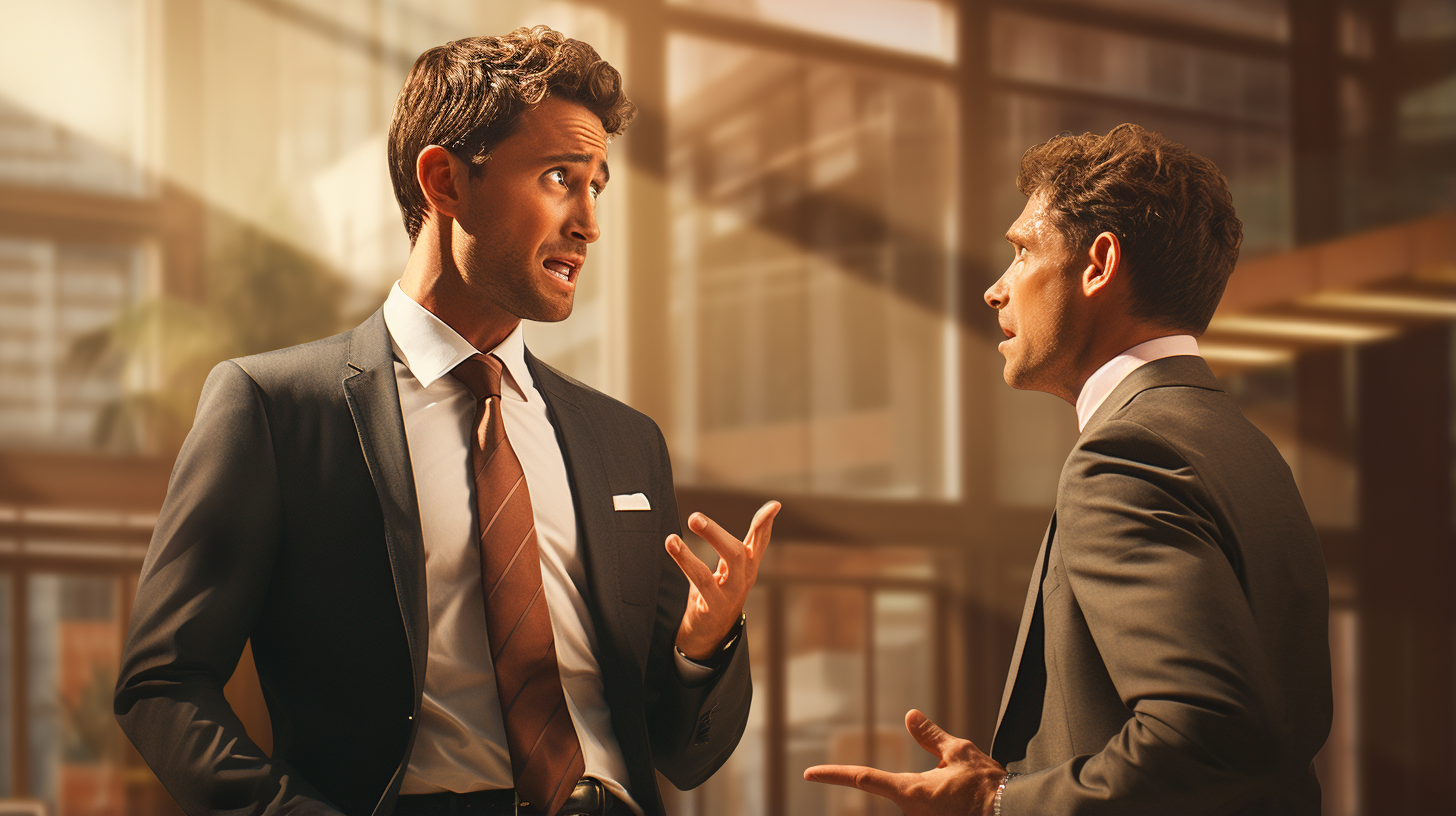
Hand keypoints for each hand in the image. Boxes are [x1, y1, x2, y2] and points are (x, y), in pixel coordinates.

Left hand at [665, 500, 779, 659]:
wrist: (709, 633)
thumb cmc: (719, 592)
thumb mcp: (729, 569)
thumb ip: (732, 545)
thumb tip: (736, 524)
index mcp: (748, 566)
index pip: (761, 542)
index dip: (766, 524)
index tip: (774, 505)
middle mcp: (744, 578)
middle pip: (739, 552)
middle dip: (718, 533)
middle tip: (694, 517)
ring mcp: (731, 593)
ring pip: (726, 564)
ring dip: (704, 544)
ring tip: (680, 531)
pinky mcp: (715, 606)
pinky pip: (702, 580)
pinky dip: (686, 560)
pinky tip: (673, 545)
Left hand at [804, 710, 1004, 815]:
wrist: (1011, 812)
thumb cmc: (985, 785)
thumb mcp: (958, 751)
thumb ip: (930, 736)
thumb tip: (910, 716)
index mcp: (911, 792)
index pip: (864, 778)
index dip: (834, 775)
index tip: (809, 773)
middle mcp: (912, 814)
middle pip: (898, 791)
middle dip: (913, 783)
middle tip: (941, 782)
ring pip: (917, 802)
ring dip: (935, 794)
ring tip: (965, 794)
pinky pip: (928, 811)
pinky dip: (941, 802)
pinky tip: (962, 802)